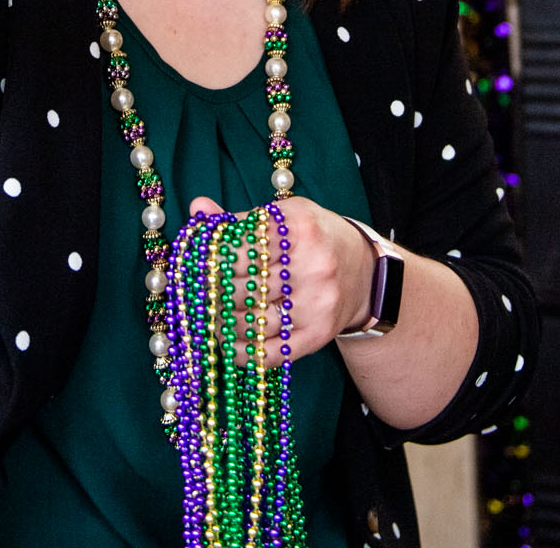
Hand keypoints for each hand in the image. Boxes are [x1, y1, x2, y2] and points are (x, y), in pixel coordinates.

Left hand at [185, 194, 372, 365]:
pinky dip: (241, 352)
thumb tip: (197, 208)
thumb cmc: (315, 240)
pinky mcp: (317, 335)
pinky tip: (225, 343)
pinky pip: (270, 352)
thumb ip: (239, 217)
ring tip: (203, 316)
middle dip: (212, 291)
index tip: (195, 262)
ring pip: (253, 320)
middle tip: (194, 292)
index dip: (212, 256)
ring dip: (219, 322)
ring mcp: (317, 303)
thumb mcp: (286, 217)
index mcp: (301, 228)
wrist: (365, 274)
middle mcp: (313, 265)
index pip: (242, 244)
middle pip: (244, 284)